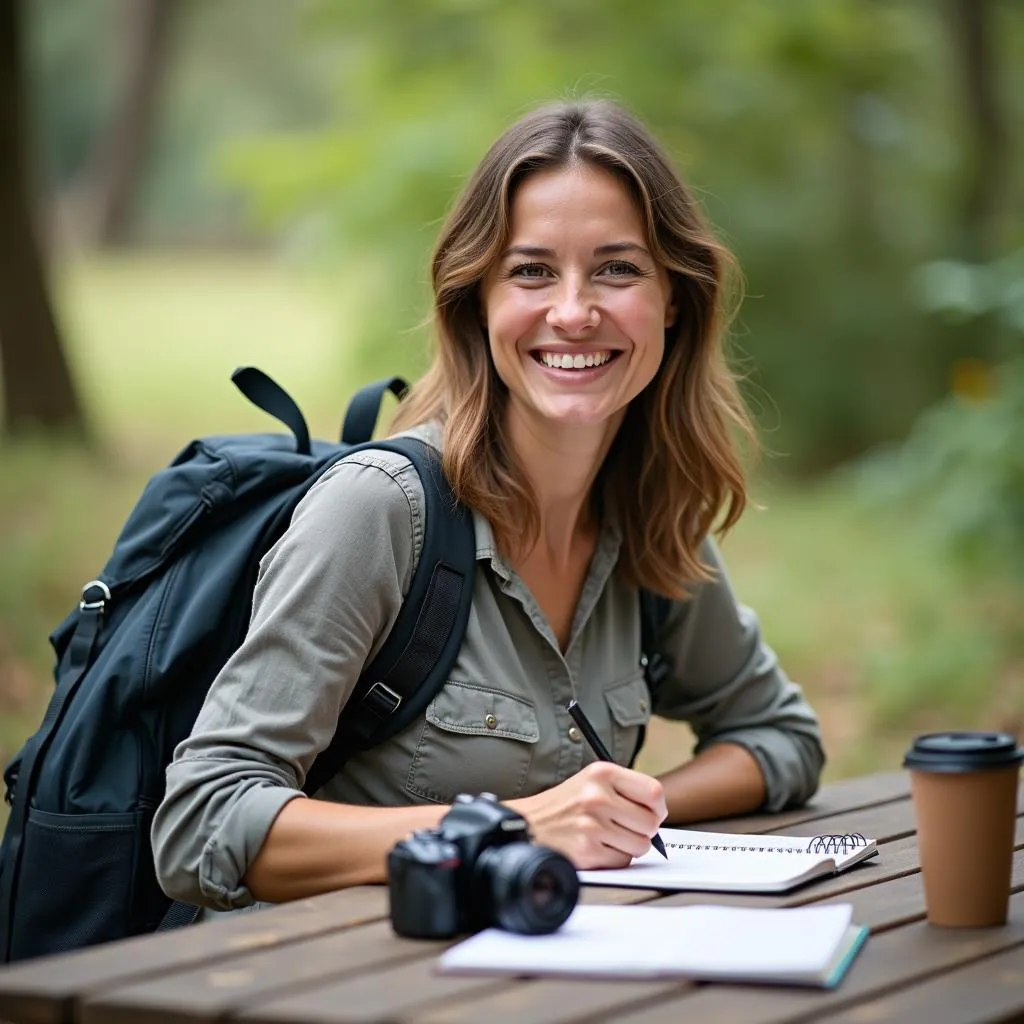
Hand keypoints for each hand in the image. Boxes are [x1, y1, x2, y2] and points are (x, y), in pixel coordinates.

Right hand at [508, 762, 666, 868]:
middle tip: (626, 827)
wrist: (528, 824)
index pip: (653, 791)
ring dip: (630, 845)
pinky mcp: (587, 850)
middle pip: (651, 822)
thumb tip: (659, 811)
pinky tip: (598, 847)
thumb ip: (624, 789)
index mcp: (601, 773)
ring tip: (609, 836)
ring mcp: (592, 824)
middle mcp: (597, 796)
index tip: (653, 813)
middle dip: (644, 829)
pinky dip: (615, 858)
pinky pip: (623, 860)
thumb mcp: (590, 781)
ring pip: (641, 844)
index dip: (658, 807)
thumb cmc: (564, 804)